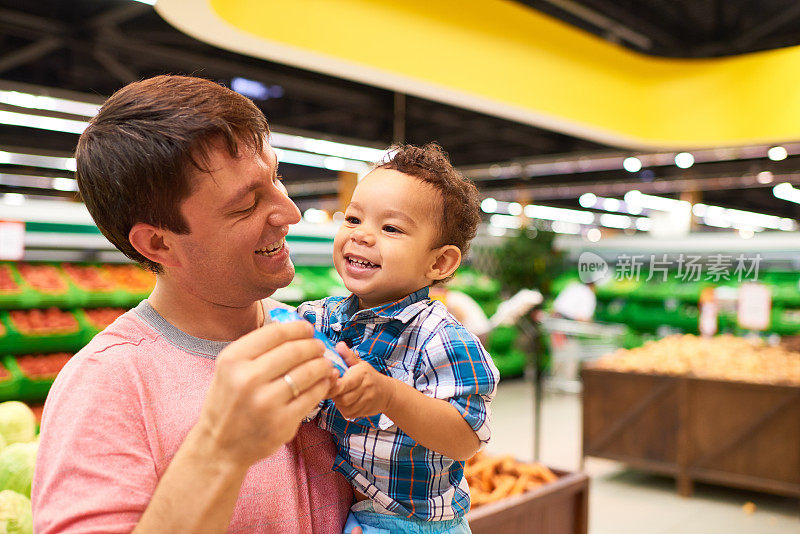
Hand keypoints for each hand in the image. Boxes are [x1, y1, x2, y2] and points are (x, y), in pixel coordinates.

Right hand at [196, 320, 334, 468]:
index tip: (308, 329)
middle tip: (320, 347)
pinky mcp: (282, 422)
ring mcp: (266, 402)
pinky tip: (322, 382)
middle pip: (295, 350)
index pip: (276, 333)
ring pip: (308, 372)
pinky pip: (312, 396)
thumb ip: (257, 350)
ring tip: (325, 364)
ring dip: (322, 365)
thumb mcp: (230, 370)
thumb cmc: (228, 403)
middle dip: (313, 346)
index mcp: (233, 360)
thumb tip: (295, 331)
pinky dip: (322, 386)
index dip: (298, 328)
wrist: (219, 446)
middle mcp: (247, 378)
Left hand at [329, 342, 396, 419]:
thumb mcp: (361, 364)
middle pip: (341, 397)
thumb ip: (348, 356)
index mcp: (362, 375)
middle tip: (333, 386)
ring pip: (342, 406)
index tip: (328, 379)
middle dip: (334, 393)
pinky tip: (346, 400)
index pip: (343, 384)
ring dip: (337, 400)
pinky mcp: (361, 413)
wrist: (387, 393)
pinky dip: (342, 407)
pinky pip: (346, 412)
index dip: (333, 384)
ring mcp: (365, 402)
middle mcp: (365, 389)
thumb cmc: (370, 377)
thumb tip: (339, 345)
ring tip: (341, 392)